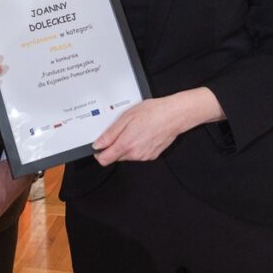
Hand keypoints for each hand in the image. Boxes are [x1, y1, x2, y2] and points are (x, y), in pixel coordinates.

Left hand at [92, 88, 224, 165]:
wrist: (175, 115)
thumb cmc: (153, 112)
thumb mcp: (126, 118)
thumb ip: (110, 134)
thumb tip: (98, 144)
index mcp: (126, 144)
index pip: (104, 159)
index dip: (99, 152)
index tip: (99, 145)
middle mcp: (135, 154)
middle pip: (115, 157)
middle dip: (114, 146)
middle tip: (121, 129)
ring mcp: (144, 156)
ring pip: (127, 155)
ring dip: (126, 145)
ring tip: (134, 129)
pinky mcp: (152, 155)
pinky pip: (138, 154)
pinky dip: (136, 145)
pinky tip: (143, 133)